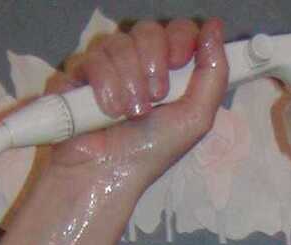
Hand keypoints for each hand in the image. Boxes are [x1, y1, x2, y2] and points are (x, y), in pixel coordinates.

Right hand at [47, 18, 227, 193]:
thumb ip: (213, 74)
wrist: (108, 173)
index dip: (179, 38)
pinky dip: (103, 86)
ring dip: (129, 82)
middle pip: (148, 30)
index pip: (176, 30)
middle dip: (153, 62)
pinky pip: (90, 59)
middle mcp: (137, 64)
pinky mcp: (76, 74)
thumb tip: (214, 27)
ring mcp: (105, 67)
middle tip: (155, 96)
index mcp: (167, 72)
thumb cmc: (152, 152)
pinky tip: (106, 112)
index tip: (178, 61)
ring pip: (118, 43)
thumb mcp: (195, 119)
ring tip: (129, 114)